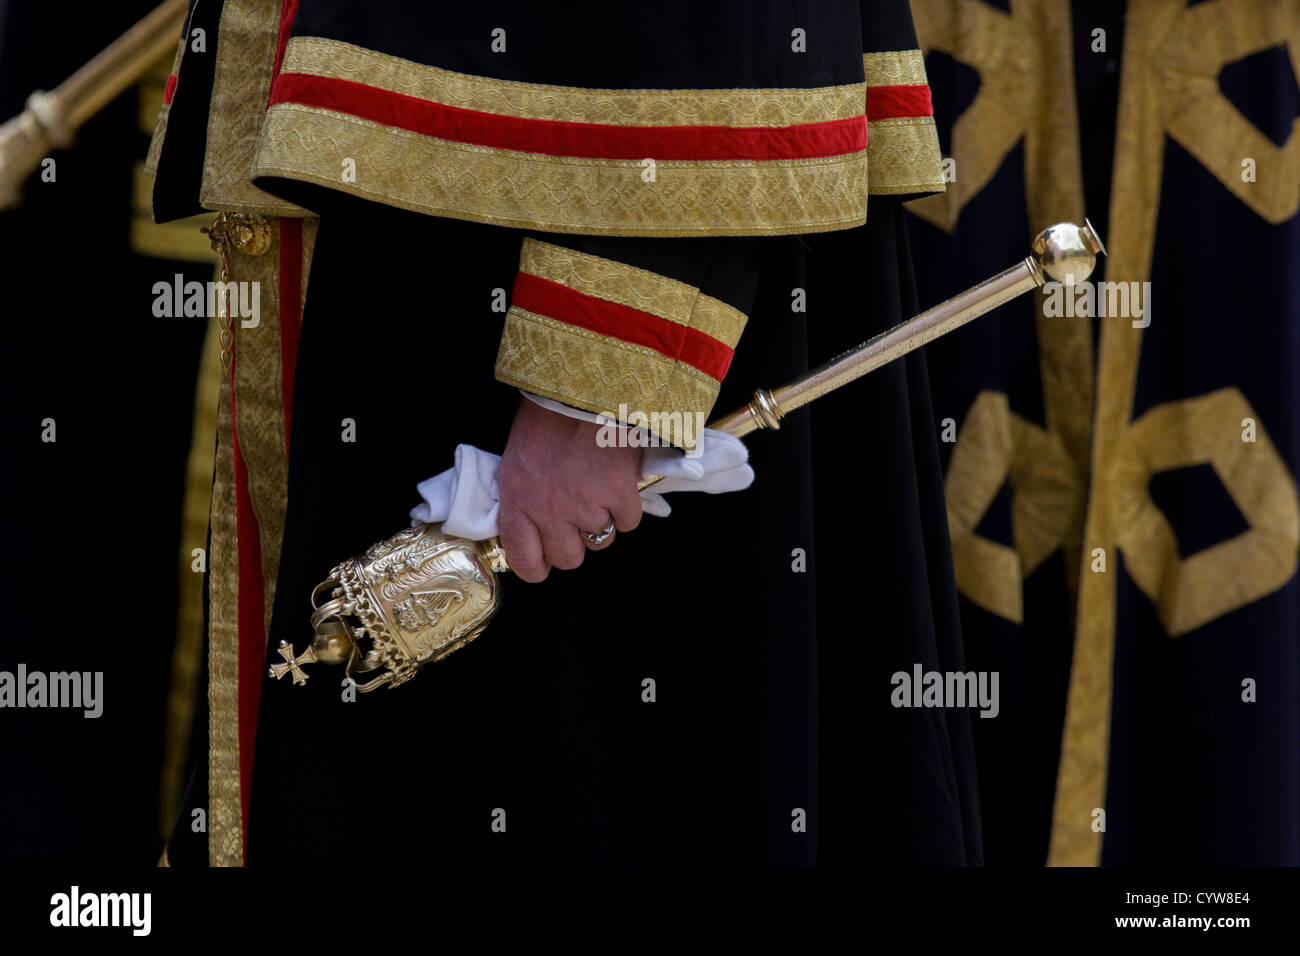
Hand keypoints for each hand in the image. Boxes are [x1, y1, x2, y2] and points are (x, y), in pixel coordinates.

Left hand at [497, 398, 642, 581]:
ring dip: (601, 522)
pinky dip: (626, 508)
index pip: (525, 562)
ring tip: (597, 492)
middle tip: (576, 519)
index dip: (538, 566)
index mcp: (517, 504)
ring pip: (601, 541)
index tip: (544, 559)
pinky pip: (627, 522)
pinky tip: (618, 485)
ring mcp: (586, 507)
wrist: (579, 389)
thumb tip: (530, 527)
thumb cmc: (544, 418)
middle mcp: (550, 513)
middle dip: (574, 543)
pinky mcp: (619, 495)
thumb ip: (521, 500)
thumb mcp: (516, 461)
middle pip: (569, 559)